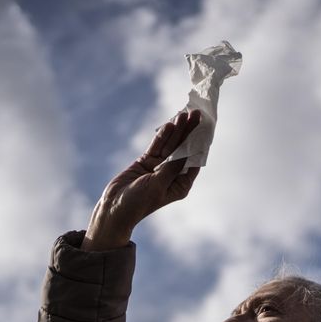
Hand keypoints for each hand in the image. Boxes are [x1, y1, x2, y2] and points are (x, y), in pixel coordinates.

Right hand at [83, 110, 200, 250]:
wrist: (114, 208)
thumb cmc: (138, 203)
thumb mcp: (158, 185)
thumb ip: (172, 167)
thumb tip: (187, 151)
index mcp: (181, 184)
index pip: (194, 160)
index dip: (199, 143)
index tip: (206, 127)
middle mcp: (172, 175)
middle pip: (183, 149)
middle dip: (189, 132)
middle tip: (196, 114)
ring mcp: (159, 167)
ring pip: (170, 145)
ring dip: (177, 130)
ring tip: (184, 114)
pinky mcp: (146, 162)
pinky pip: (157, 146)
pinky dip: (162, 135)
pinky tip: (170, 124)